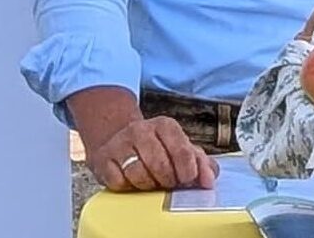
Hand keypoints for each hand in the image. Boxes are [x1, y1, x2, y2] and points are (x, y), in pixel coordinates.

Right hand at [87, 115, 218, 191]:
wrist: (117, 137)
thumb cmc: (156, 146)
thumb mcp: (180, 147)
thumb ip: (200, 162)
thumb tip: (210, 180)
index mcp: (165, 125)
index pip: (182, 151)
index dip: (188, 171)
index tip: (188, 180)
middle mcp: (142, 130)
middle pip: (160, 165)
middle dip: (168, 181)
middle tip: (169, 183)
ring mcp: (121, 143)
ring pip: (138, 175)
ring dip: (148, 185)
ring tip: (152, 182)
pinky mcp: (103, 159)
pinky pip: (118, 182)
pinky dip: (128, 187)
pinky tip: (132, 181)